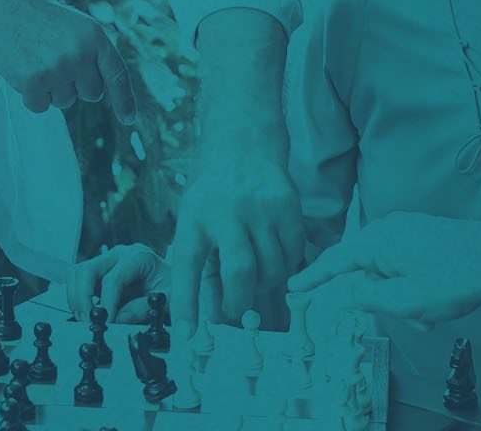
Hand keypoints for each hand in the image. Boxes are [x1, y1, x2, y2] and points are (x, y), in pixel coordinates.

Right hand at [0, 0, 135, 119]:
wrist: (1, 10)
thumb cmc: (41, 21)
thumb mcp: (77, 27)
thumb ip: (94, 54)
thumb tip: (101, 90)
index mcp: (95, 37)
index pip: (117, 75)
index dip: (124, 100)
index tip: (128, 118)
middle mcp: (80, 54)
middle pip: (91, 94)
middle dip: (76, 85)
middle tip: (56, 61)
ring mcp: (58, 69)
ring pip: (65, 102)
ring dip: (52, 89)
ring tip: (38, 61)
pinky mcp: (34, 82)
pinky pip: (41, 106)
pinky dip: (33, 96)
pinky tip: (25, 72)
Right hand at [68, 243, 167, 322]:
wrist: (173, 284)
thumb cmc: (172, 288)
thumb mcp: (167, 299)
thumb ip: (144, 308)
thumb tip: (118, 319)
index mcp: (139, 257)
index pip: (113, 278)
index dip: (107, 303)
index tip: (106, 322)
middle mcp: (120, 254)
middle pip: (87, 270)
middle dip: (83, 298)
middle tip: (87, 321)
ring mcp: (108, 261)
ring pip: (77, 273)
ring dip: (76, 298)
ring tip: (85, 319)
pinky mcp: (100, 272)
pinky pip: (78, 280)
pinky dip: (77, 297)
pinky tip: (86, 313)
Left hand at [169, 136, 303, 324]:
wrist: (243, 146)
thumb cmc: (213, 192)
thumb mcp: (193, 217)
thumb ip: (200, 258)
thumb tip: (211, 312)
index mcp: (195, 217)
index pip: (187, 266)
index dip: (186, 304)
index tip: (186, 334)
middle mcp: (227, 211)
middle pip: (240, 270)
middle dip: (239, 301)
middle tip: (236, 311)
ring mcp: (261, 207)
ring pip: (272, 267)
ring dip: (265, 284)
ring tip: (257, 277)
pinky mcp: (288, 205)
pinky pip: (294, 253)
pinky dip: (286, 266)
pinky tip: (276, 258)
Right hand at [286, 213, 480, 328]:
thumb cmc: (457, 278)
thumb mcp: (407, 301)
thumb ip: (368, 298)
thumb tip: (345, 294)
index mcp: (379, 241)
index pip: (335, 261)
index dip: (313, 278)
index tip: (293, 287)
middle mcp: (390, 228)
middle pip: (367, 271)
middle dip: (385, 299)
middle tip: (417, 316)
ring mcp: (409, 229)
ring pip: (389, 272)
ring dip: (404, 297)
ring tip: (434, 312)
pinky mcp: (426, 234)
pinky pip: (405, 264)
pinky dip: (415, 286)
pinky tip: (438, 299)